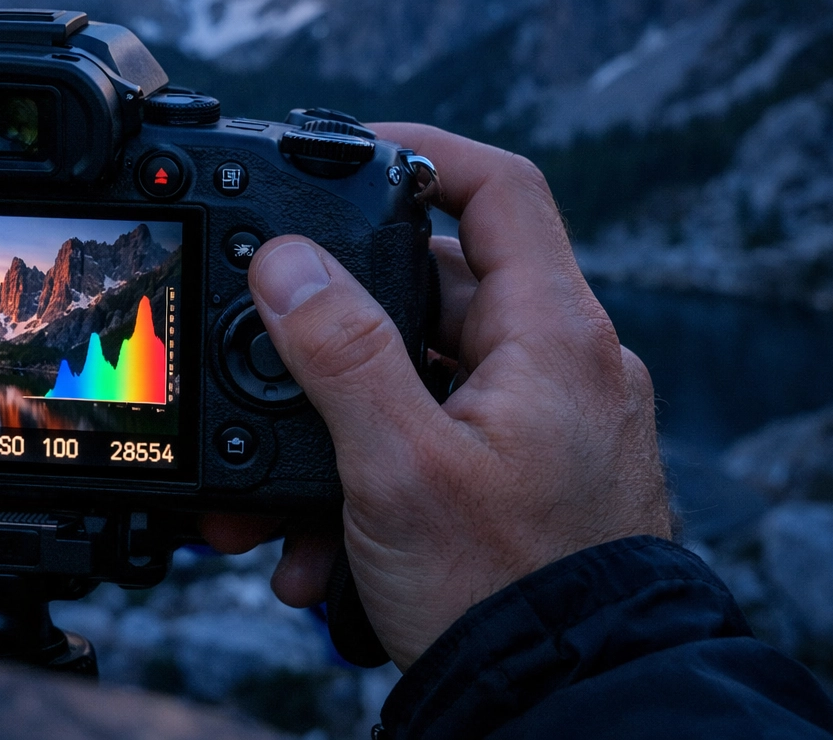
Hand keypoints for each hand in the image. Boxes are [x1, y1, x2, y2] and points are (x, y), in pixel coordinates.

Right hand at [203, 124, 670, 667]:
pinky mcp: (524, 475)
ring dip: (337, 424)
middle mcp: (559, 368)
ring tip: (274, 495)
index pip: (500, 187)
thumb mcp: (397, 464)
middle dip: (336, 331)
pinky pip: (434, 439)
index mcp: (551, 336)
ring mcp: (544, 424)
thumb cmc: (505, 591)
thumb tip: (287, 260)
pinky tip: (315, 541)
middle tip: (266, 354)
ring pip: (420, 378)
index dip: (421, 149)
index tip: (345, 149)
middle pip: (435, 288)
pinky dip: (369, 471)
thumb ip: (339, 351)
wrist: (566, 704)